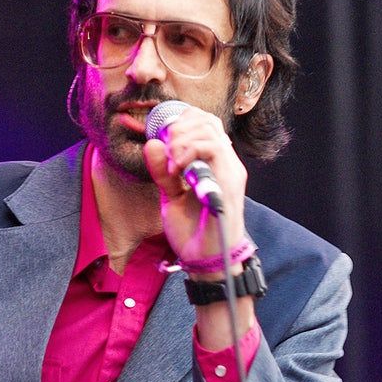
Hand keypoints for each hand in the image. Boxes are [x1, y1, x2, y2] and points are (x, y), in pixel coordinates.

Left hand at [143, 106, 246, 268]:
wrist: (205, 261)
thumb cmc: (193, 234)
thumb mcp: (170, 197)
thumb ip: (163, 172)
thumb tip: (152, 143)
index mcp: (215, 164)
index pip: (204, 123)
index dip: (180, 121)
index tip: (161, 138)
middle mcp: (226, 163)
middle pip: (206, 120)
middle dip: (177, 127)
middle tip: (164, 151)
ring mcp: (230, 170)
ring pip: (208, 128)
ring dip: (181, 138)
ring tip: (171, 162)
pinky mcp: (229, 180)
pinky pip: (211, 147)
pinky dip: (188, 150)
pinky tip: (177, 168)